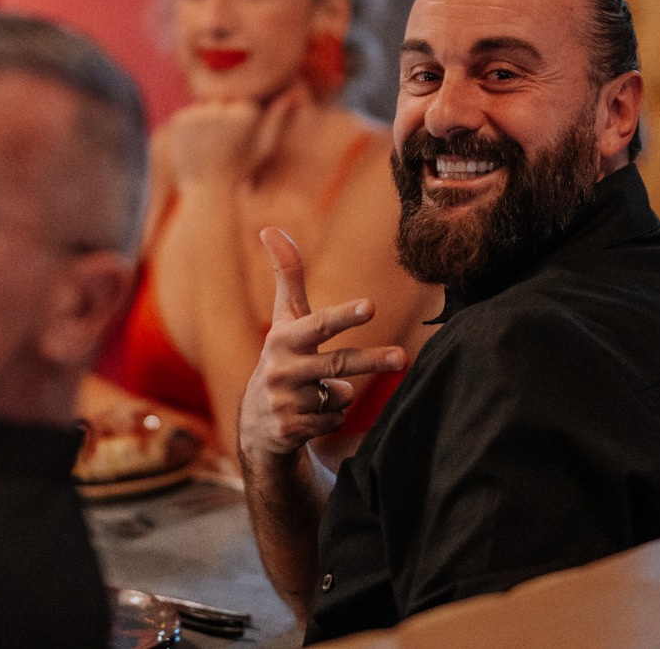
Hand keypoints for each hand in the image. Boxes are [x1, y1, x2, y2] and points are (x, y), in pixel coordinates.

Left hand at [170, 87, 302, 186]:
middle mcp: (223, 108)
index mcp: (247, 111)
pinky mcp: (180, 120)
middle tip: (222, 148)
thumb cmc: (243, 170)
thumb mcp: (265, 145)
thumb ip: (278, 117)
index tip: (240, 144)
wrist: (210, 192)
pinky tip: (196, 149)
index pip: (241, 104)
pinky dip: (188, 130)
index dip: (241, 125)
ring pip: (203, 109)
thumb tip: (293, 92)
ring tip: (210, 149)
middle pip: (221, 102)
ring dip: (204, 124)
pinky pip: (186, 117)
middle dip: (221, 120)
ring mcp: (200, 113)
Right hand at [239, 228, 405, 459]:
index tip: (371, 305)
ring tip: (317, 392)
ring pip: (340, 394)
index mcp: (282, 338)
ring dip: (338, 394)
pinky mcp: (291, 431)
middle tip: (403, 356)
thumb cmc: (282, 357)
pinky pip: (335, 419)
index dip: (344, 315)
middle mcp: (281, 369)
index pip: (318, 324)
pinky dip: (331, 416)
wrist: (256, 422)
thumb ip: (286, 276)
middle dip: (373, 359)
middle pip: (340, 363)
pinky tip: (311, 415)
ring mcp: (285, 402)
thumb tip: (270, 228)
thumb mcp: (284, 320)